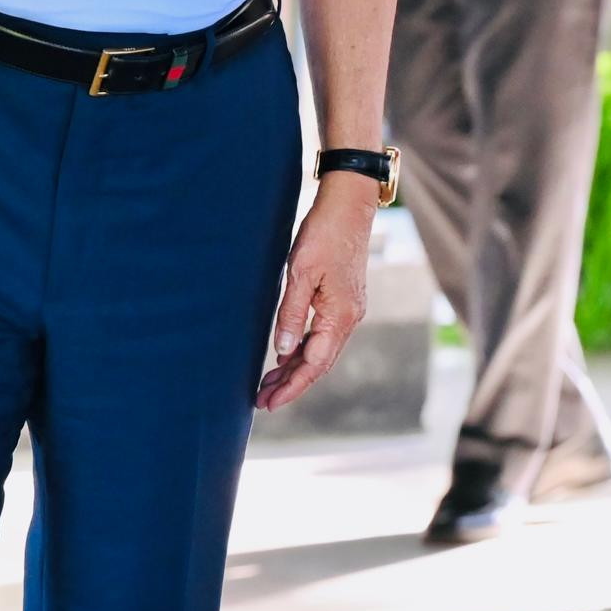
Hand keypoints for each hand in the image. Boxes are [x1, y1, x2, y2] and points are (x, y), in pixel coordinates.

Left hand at [258, 174, 377, 409]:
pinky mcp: (342, 301)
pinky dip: (303, 349)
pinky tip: (286, 355)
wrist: (349, 207)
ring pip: (320, 351)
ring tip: (268, 385)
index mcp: (340, 316)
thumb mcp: (300, 273)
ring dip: (295, 369)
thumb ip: (290, 314)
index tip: (269, 403)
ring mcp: (348, 310)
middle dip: (292, 384)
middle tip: (262, 401)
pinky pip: (322, 335)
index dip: (292, 386)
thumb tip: (281, 352)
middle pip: (319, 363)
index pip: (315, 364)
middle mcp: (349, 318)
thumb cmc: (324, 235)